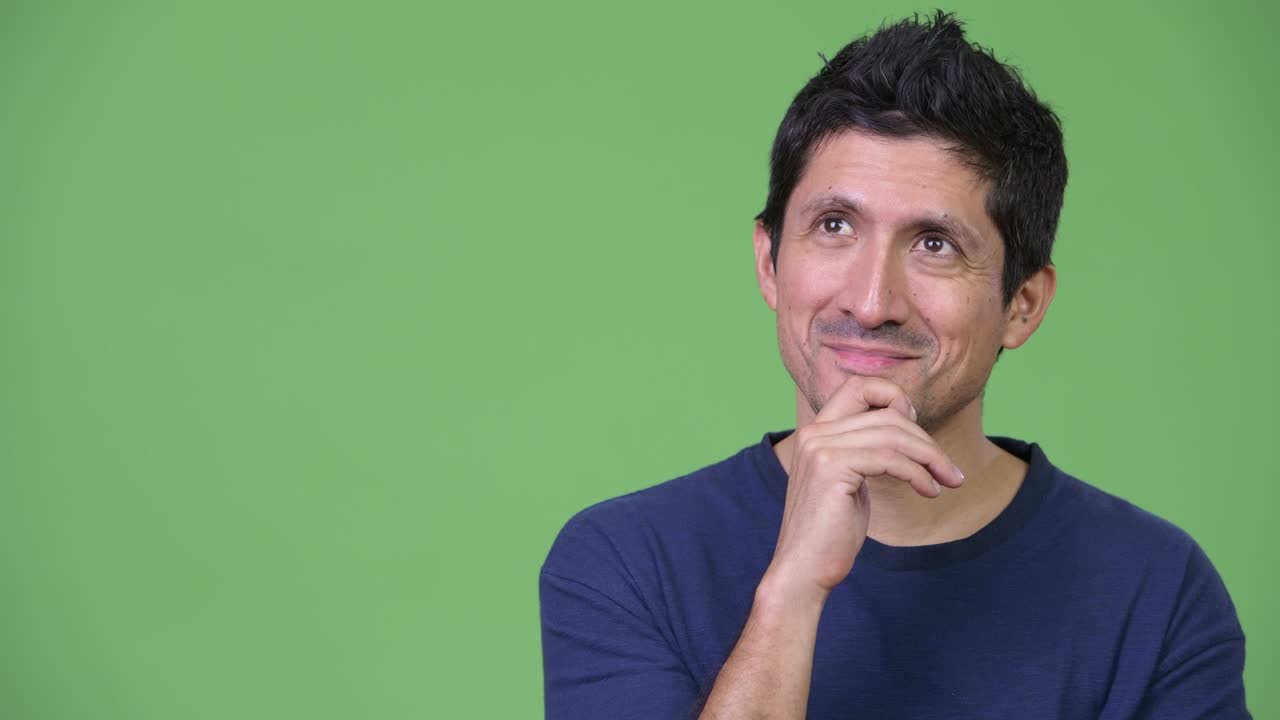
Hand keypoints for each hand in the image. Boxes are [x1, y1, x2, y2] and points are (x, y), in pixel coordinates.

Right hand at [763, 376, 965, 600]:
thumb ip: (868, 451)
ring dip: (931, 458)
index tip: (917, 432)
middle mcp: (815, 432)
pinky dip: (919, 473)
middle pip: (887, 414)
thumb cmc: (832, 531)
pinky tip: (929, 491)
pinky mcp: (832, 468)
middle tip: (949, 471)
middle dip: (926, 440)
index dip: (894, 398)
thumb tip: (906, 426)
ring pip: (894, 434)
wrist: (805, 569)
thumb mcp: (851, 481)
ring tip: (947, 481)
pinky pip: (891, 458)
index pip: (859, 386)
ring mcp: (820, 448)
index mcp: (816, 431)